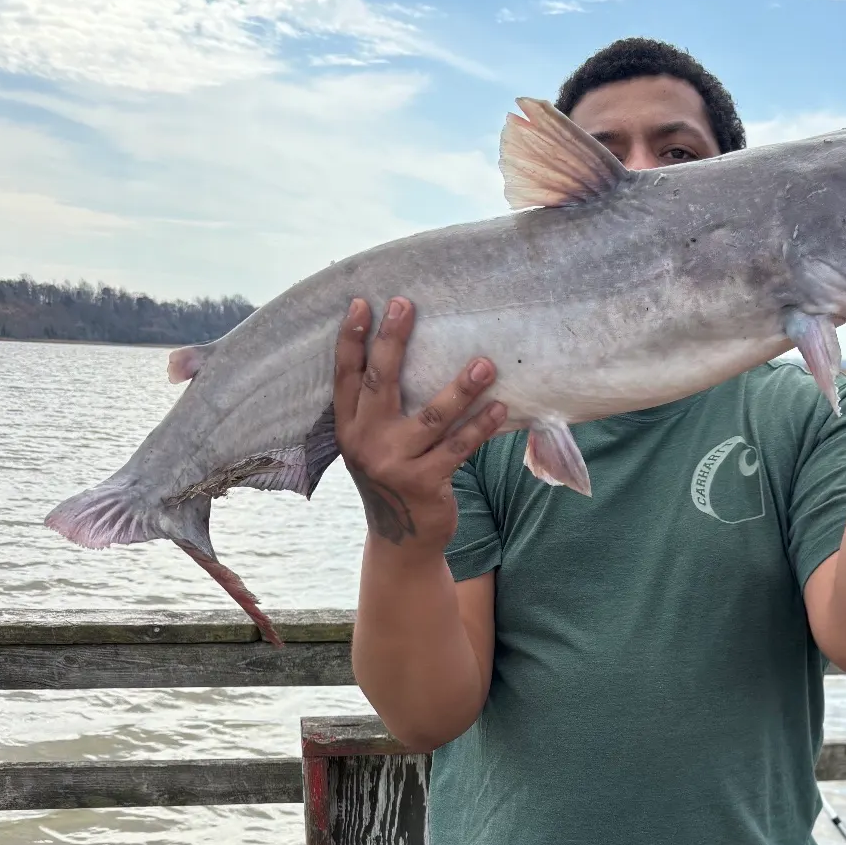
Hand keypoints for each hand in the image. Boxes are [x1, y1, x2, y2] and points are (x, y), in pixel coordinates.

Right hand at [333, 297, 506, 549]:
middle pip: (380, 383)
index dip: (351, 340)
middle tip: (406, 305)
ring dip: (462, 388)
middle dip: (392, 341)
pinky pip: (458, 448)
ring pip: (431, 416)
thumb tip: (405, 351)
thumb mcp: (374, 444)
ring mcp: (393, 464)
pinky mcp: (424, 483)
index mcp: (348, 428)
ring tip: (485, 364)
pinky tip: (500, 408)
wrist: (402, 541)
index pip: (345, 377)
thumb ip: (379, 409)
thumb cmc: (395, 475)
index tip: (361, 303)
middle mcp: (364, 443)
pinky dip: (481, 427)